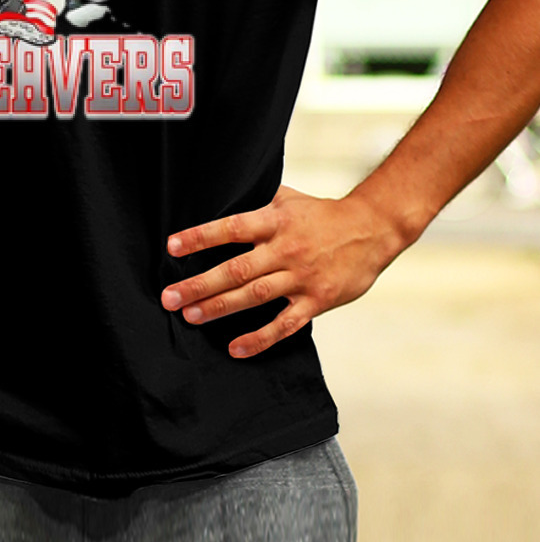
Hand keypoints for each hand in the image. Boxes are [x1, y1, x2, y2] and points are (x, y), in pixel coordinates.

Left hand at [160, 185, 403, 357]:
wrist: (373, 228)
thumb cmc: (322, 213)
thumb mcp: (286, 198)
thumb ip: (255, 201)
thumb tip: (219, 192)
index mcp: (275, 221)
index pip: (231, 228)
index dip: (200, 237)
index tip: (171, 247)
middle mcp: (285, 249)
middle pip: (237, 269)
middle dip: (200, 284)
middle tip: (169, 298)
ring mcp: (301, 277)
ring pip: (255, 296)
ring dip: (220, 308)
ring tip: (191, 317)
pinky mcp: (317, 300)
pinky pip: (285, 324)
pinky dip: (260, 338)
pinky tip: (236, 348)